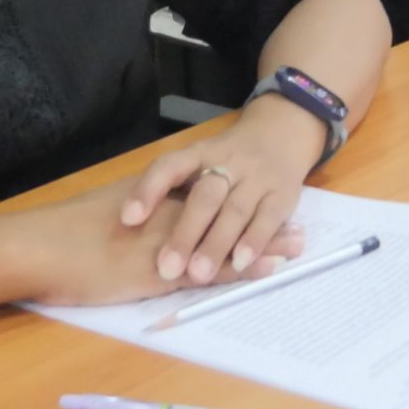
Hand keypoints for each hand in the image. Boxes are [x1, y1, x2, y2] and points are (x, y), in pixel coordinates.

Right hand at [10, 170, 306, 307]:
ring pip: (227, 238)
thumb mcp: (102, 210)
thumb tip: (136, 216)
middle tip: (297, 221)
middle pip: (226, 211)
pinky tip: (267, 268)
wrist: (40, 247)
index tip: (262, 197)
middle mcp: (166, 212)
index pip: (204, 192)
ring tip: (299, 244)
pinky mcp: (161, 272)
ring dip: (263, 243)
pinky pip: (211, 269)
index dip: (236, 196)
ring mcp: (167, 242)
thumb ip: (128, 209)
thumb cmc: (60, 233)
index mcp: (151, 195)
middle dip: (260, 218)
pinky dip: (242, 267)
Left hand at [113, 97, 332, 287]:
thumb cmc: (226, 159)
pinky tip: (239, 263)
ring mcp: (257, 178)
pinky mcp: (282, 195)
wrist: (281, 134)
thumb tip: (125, 224)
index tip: (127, 219)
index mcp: (199, 153)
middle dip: (185, 232)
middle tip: (165, 268)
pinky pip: (267, 219)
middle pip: (205, 195)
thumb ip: (171, 188)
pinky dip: (254, 242)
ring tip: (198, 274)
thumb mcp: (198, 161)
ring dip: (216, 243)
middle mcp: (228, 162)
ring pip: (235, 210)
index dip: (148, 191)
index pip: (170, 166)